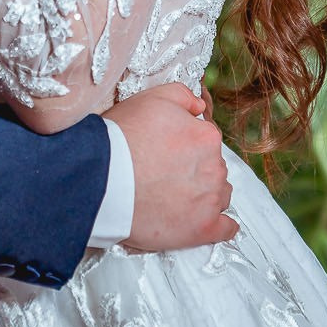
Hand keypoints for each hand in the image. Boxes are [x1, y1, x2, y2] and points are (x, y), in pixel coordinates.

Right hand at [103, 83, 236, 251]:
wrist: (101, 179)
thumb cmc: (120, 139)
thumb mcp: (151, 99)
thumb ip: (182, 96)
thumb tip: (199, 106)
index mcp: (206, 137)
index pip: (206, 143)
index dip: (185, 147)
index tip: (166, 155)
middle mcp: (214, 168)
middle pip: (212, 169)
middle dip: (194, 172)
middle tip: (164, 176)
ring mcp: (210, 201)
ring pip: (219, 196)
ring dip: (204, 196)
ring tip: (174, 199)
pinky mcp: (203, 229)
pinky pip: (225, 229)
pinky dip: (219, 226)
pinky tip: (205, 223)